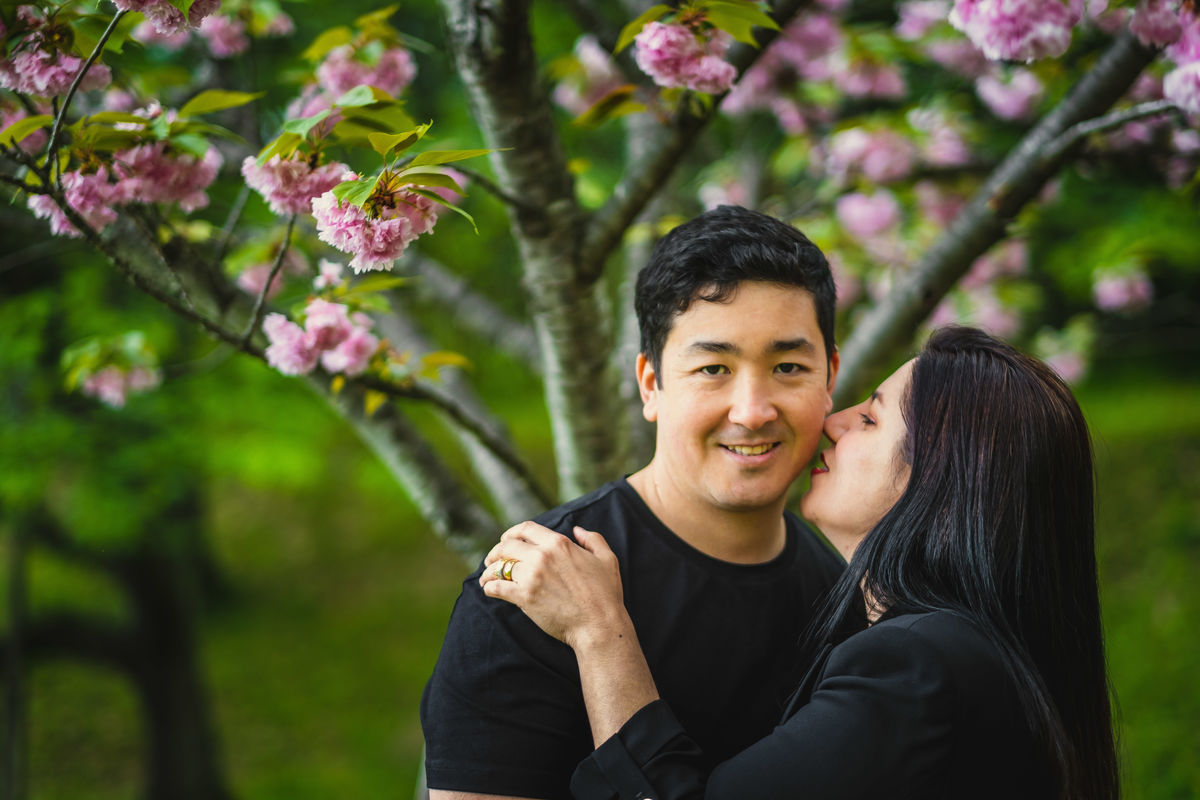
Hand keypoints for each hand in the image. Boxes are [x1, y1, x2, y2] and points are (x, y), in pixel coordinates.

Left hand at [480, 521, 628, 649]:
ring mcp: (531, 577)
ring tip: (486, 576)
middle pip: (507, 546)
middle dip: (496, 551)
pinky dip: (489, 587)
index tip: (506, 539)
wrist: (599, 624)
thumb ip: (592, 539)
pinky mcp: (524, 598)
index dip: (512, 532)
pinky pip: (497, 587)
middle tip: (492, 559)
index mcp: (559, 543)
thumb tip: (576, 530)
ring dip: (489, 570)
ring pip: (500, 566)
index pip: (526, 529)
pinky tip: (488, 589)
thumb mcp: (607, 558)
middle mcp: (542, 556)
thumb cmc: (606, 593)